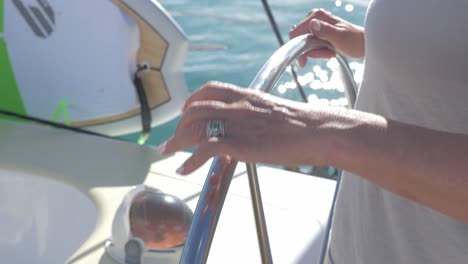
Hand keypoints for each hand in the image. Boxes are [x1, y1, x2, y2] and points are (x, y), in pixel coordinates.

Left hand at [157, 82, 333, 174]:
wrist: (316, 130)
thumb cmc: (301, 123)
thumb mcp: (273, 109)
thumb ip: (254, 113)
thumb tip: (248, 125)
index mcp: (245, 94)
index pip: (209, 90)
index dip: (192, 100)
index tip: (186, 111)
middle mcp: (236, 105)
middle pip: (194, 110)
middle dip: (179, 125)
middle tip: (173, 138)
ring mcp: (236, 123)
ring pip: (194, 126)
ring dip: (177, 140)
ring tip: (169, 152)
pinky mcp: (239, 143)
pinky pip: (204, 149)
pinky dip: (190, 160)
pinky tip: (184, 169)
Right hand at [289, 8, 364, 66]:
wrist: (364, 44)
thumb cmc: (354, 41)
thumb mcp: (340, 37)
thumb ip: (325, 31)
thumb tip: (312, 24)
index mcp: (317, 16)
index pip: (295, 33)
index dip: (301, 48)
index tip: (311, 57)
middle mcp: (314, 17)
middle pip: (299, 40)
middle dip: (311, 51)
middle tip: (328, 53)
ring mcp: (316, 25)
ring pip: (305, 44)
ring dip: (317, 52)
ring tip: (331, 52)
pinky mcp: (318, 32)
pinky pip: (310, 46)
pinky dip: (318, 52)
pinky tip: (330, 51)